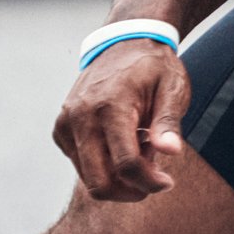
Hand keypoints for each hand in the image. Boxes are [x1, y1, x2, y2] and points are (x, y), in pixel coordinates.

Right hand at [52, 39, 190, 201]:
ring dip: (118, 177)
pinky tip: (125, 142)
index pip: (125, 164)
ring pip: (89, 178)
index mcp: (110, 106)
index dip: (149, 182)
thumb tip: (171, 152)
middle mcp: (80, 117)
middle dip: (130, 191)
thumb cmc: (153, 67)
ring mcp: (66, 124)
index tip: (167, 182)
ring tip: (142, 148)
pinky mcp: (61, 130)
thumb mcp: (172, 88)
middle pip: (99, 182)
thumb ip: (169, 122)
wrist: (123, 42)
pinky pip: (81, 165)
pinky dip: (104, 165)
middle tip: (155, 177)